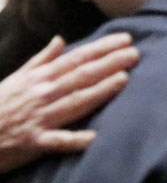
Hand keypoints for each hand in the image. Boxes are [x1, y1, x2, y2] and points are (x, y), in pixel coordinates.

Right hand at [0, 33, 138, 172]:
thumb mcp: (15, 78)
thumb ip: (41, 60)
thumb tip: (61, 40)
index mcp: (39, 79)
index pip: (76, 59)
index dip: (102, 49)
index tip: (126, 40)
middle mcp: (42, 95)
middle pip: (80, 76)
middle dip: (108, 64)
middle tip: (135, 54)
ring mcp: (40, 118)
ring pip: (74, 102)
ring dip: (99, 91)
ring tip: (124, 79)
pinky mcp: (35, 142)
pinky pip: (58, 141)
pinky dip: (75, 139)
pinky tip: (95, 137)